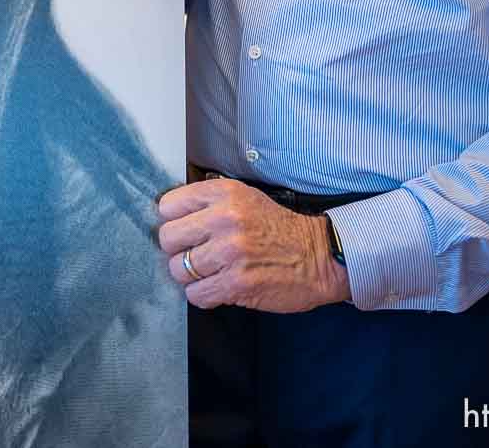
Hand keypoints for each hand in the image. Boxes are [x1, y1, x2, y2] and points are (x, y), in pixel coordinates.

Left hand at [156, 177, 347, 311]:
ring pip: (178, 270)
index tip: (186, 231)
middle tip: (196, 254)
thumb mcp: (244, 198)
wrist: (320, 256)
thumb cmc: (278, 228)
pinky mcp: (237, 283)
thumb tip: (170, 217)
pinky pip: (196, 294)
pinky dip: (204, 295)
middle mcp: (224, 219)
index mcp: (223, 193)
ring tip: (211, 272)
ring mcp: (230, 252)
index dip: (174, 221)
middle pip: (168, 239)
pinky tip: (220, 287)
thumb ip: (208, 203)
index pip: (168, 205)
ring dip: (191, 276)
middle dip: (178, 250)